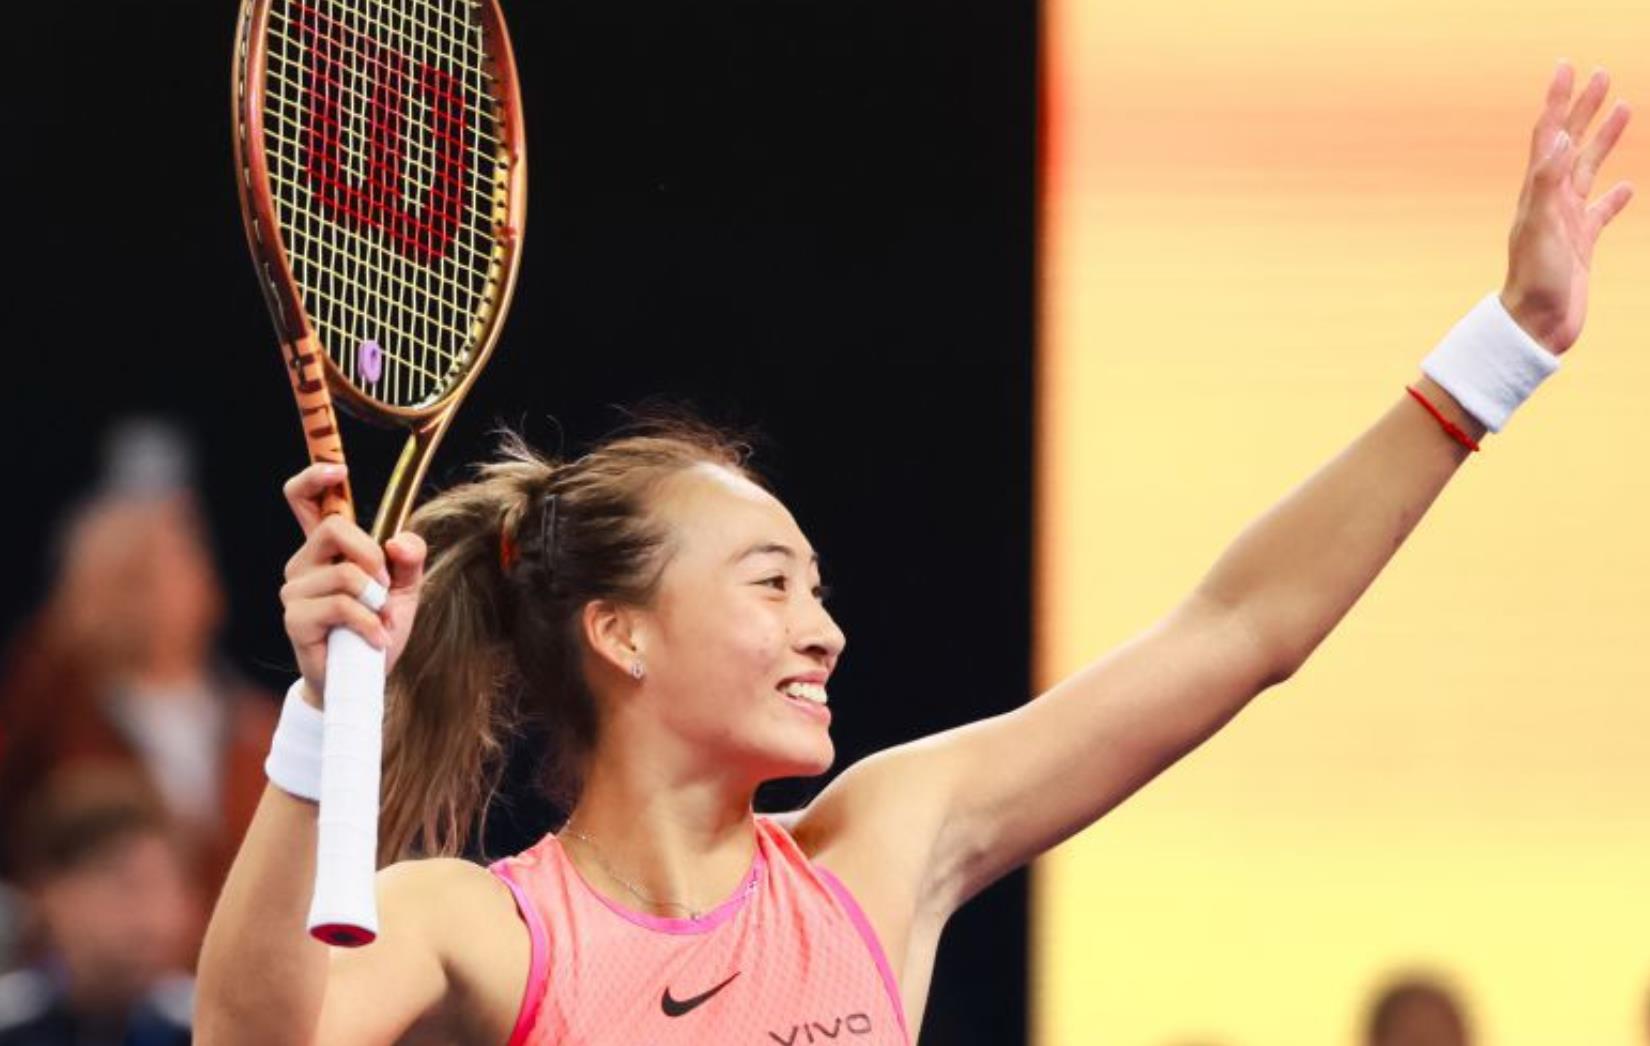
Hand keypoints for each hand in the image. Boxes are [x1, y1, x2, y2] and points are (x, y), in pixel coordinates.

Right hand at [279, 463, 425, 705]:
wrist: (362, 683)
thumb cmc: (377, 632)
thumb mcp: (404, 592)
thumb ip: (409, 560)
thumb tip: (399, 540)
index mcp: (325, 550)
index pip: (303, 500)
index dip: (314, 477)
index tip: (338, 469)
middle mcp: (304, 563)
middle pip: (333, 527)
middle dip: (371, 555)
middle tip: (384, 587)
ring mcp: (295, 590)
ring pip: (347, 574)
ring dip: (376, 602)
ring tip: (378, 623)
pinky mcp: (296, 618)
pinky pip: (344, 606)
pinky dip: (371, 624)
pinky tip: (375, 640)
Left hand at [1501, 61, 1633, 354]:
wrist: (1535, 327)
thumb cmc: (1534, 282)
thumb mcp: (1538, 228)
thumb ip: (1547, 184)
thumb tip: (1558, 138)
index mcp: (1537, 193)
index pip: (1549, 135)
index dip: (1558, 100)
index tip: (1567, 67)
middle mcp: (1550, 202)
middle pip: (1571, 143)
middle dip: (1585, 108)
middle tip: (1602, 74)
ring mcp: (1567, 222)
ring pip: (1589, 170)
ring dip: (1604, 139)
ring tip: (1623, 108)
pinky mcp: (1582, 244)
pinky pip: (1602, 212)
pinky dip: (1614, 197)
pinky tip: (1626, 186)